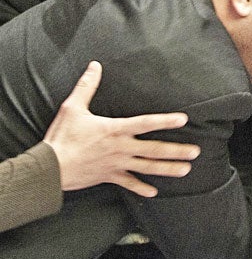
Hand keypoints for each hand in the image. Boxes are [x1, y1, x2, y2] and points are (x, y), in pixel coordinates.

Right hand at [43, 61, 198, 196]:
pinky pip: (128, 184)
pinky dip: (141, 188)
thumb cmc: (61, 137)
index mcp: (115, 129)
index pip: (146, 123)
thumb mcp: (73, 108)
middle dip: (176, 150)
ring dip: (168, 169)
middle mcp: (121, 148)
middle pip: (154, 149)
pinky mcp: (108, 176)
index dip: (165, 121)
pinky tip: (154, 192)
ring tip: (186, 170)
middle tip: (195, 152)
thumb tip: (94, 65)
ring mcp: (116, 164)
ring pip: (147, 167)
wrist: (48, 169)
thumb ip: (87, 86)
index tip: (183, 120)